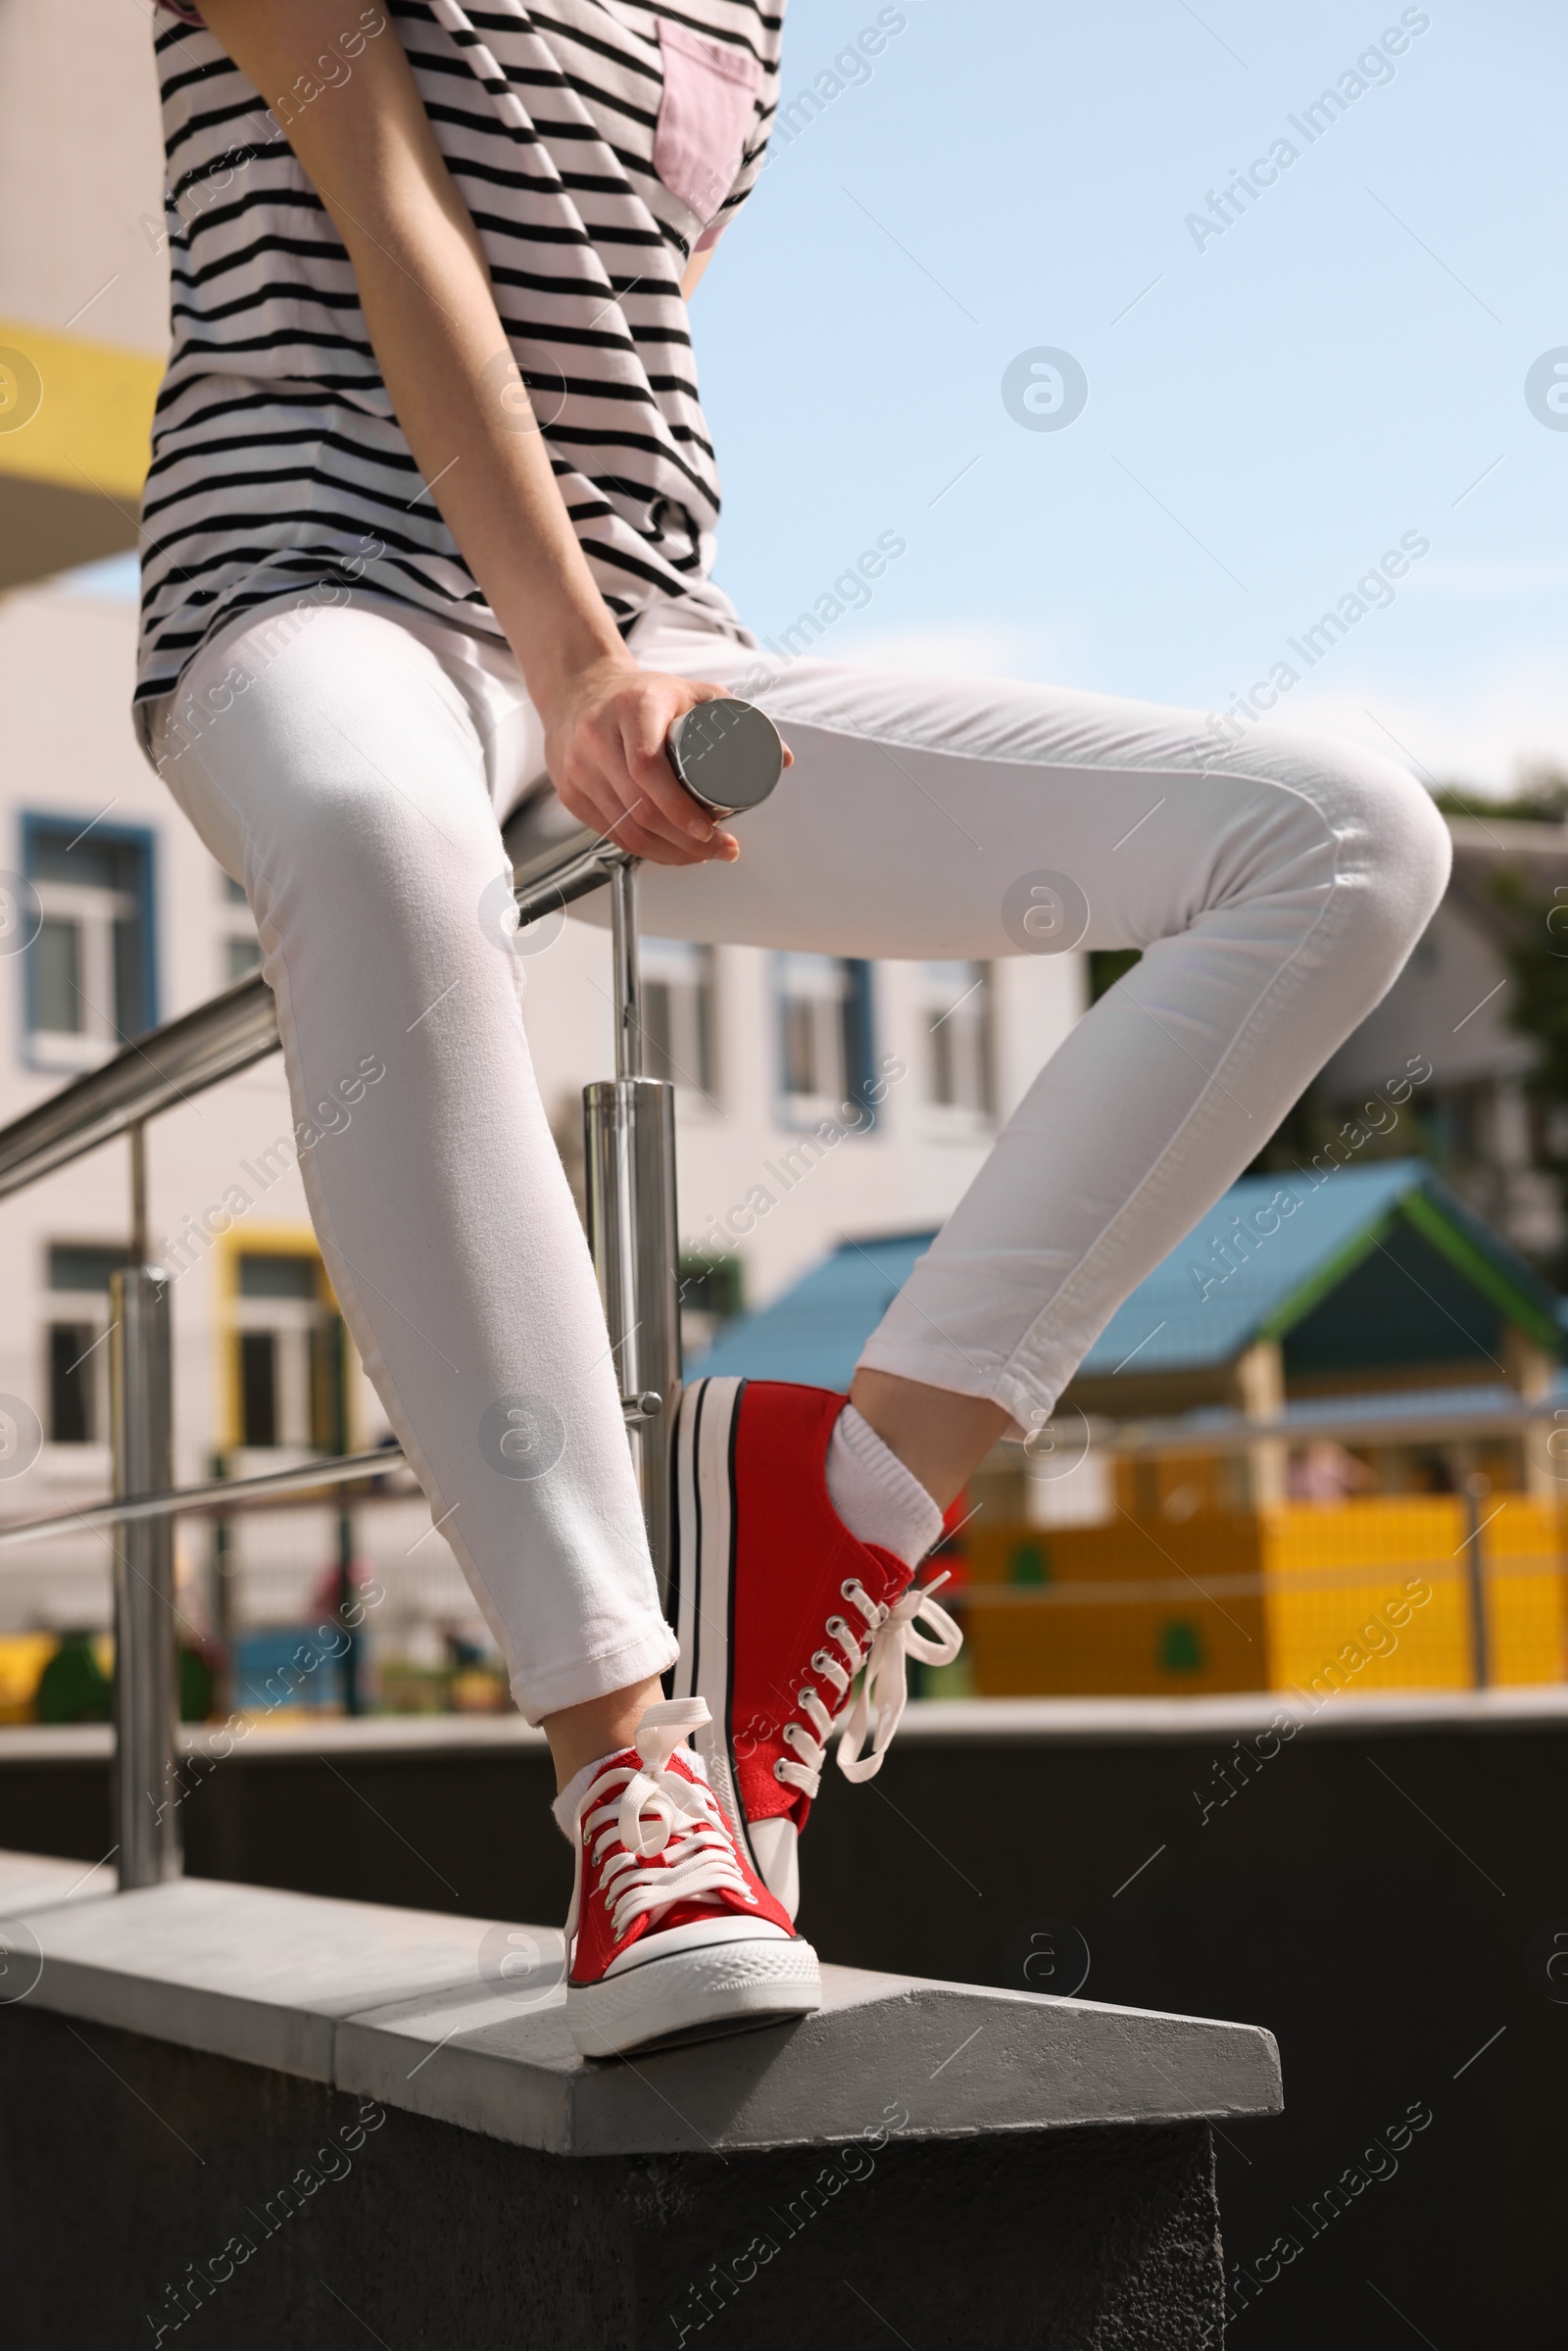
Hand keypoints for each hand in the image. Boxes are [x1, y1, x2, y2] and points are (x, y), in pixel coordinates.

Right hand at [541, 656, 744, 866]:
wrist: (579, 689)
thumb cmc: (641, 694)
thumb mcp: (690, 692)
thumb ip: (738, 718)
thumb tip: (782, 758)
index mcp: (633, 707)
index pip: (648, 767)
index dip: (680, 808)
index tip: (710, 828)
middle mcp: (597, 736)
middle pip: (640, 808)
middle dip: (686, 841)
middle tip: (720, 848)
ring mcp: (578, 767)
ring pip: (625, 828)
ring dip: (668, 852)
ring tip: (702, 854)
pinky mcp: (570, 791)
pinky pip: (610, 832)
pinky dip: (644, 850)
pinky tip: (669, 851)